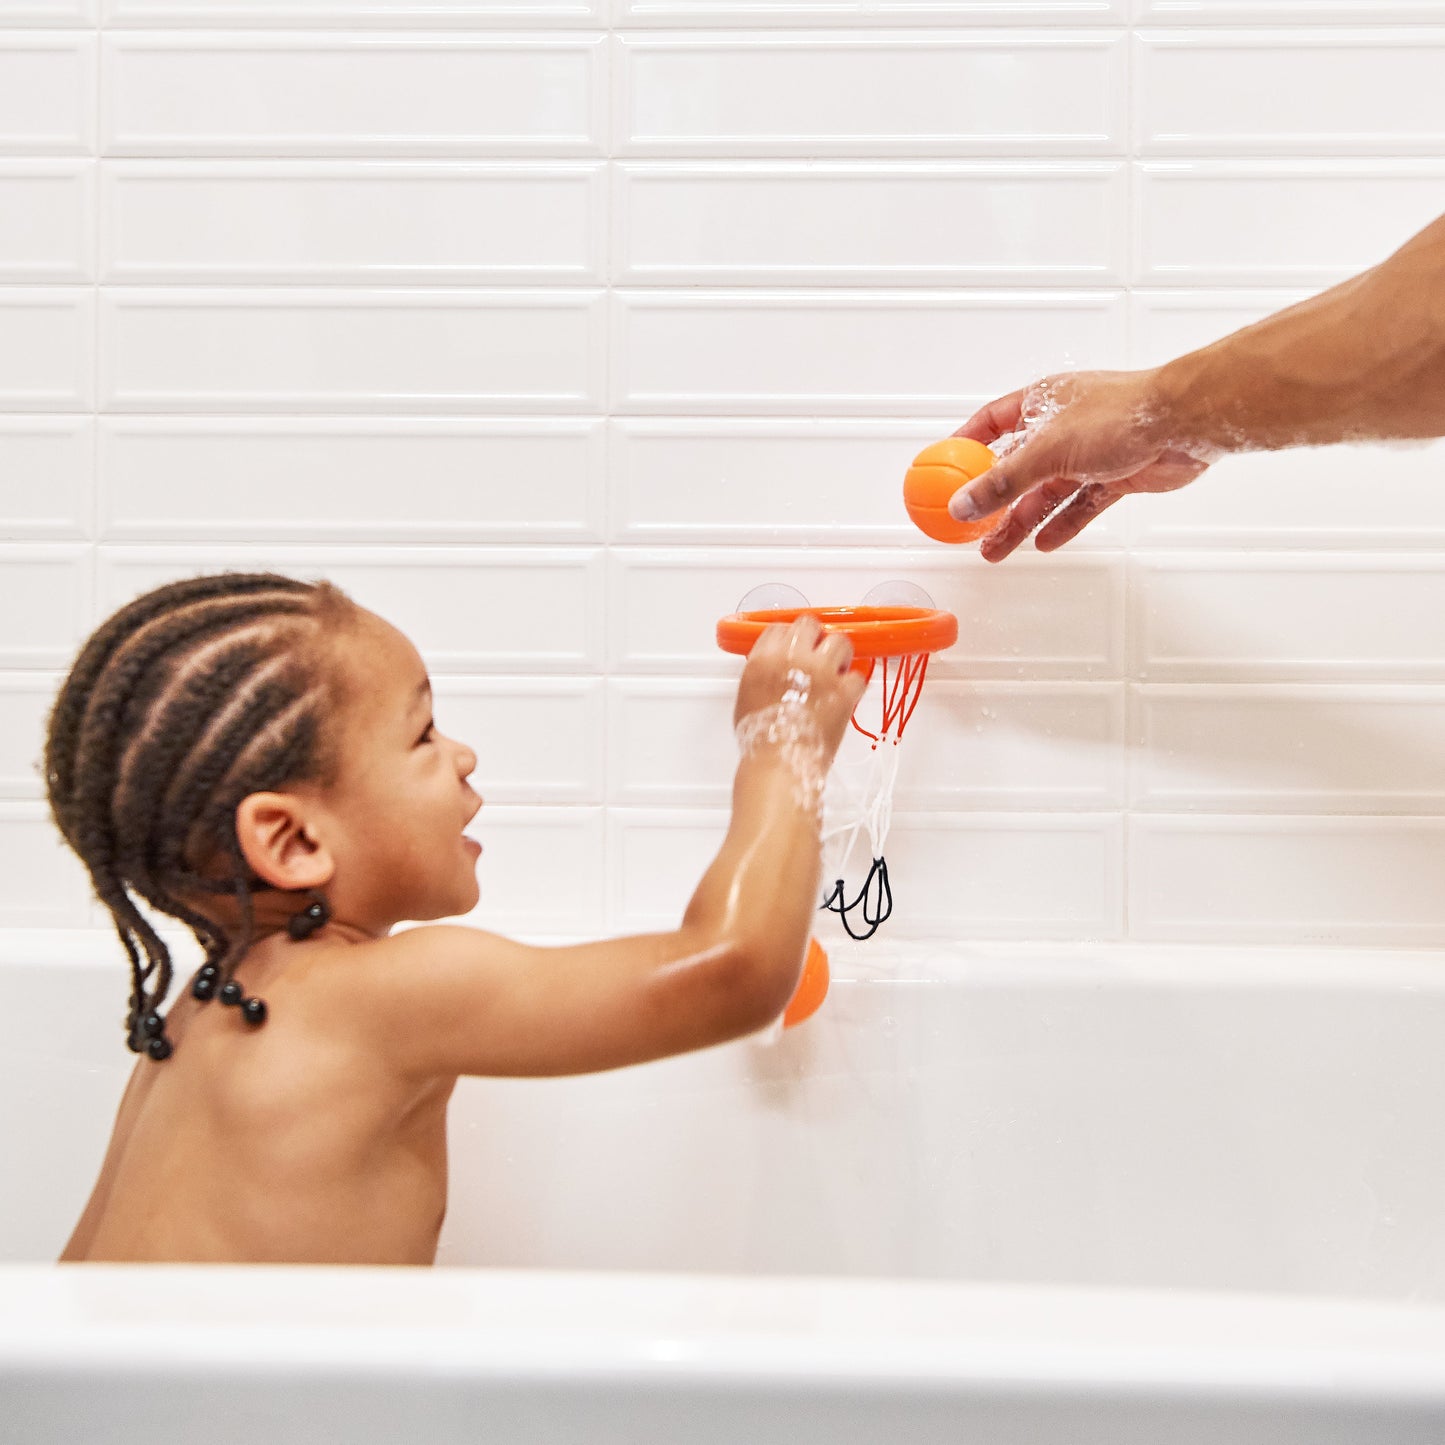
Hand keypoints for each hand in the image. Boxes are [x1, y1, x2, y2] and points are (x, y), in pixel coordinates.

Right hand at [733, 614, 866, 760]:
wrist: (781, 762)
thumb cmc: (761, 739)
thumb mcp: (746, 698)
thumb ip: (761, 674)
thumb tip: (774, 670)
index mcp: (763, 660)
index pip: (779, 629)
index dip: (789, 637)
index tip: (796, 646)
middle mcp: (792, 658)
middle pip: (809, 624)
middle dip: (816, 637)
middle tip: (819, 653)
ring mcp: (821, 671)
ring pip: (840, 641)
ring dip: (839, 653)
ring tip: (836, 669)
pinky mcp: (843, 690)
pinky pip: (858, 676)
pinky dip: (853, 685)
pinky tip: (845, 695)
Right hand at [949, 370, 1216, 561]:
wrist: (1185, 422)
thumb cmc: (1123, 413)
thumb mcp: (1047, 450)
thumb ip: (1003, 482)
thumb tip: (963, 503)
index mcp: (1042, 403)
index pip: (992, 422)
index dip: (967, 446)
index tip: (946, 470)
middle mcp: (1063, 426)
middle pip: (1017, 468)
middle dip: (993, 501)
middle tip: (970, 528)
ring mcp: (1089, 452)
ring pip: (1046, 492)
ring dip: (1022, 521)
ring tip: (997, 550)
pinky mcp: (1116, 474)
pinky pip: (1080, 505)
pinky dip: (1062, 523)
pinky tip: (1045, 542)